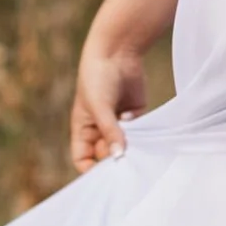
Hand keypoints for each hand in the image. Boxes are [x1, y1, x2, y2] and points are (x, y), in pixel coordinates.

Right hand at [70, 39, 147, 171]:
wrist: (117, 51)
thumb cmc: (97, 78)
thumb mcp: (100, 106)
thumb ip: (110, 132)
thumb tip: (120, 156)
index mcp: (83, 129)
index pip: (83, 160)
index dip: (91, 170)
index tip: (105, 174)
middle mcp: (100, 130)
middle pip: (107, 156)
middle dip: (115, 159)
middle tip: (126, 159)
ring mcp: (119, 123)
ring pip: (126, 147)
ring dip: (131, 148)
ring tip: (135, 144)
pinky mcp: (136, 115)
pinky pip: (140, 133)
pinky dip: (142, 135)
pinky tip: (140, 126)